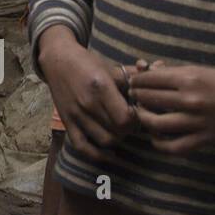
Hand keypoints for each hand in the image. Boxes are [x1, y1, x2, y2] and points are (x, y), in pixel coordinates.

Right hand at [39, 29, 136, 161]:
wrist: (57, 60)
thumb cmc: (87, 62)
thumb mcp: (111, 67)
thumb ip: (134, 76)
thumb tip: (158, 74)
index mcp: (101, 87)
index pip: (126, 118)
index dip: (137, 119)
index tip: (137, 112)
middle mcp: (88, 103)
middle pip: (119, 131)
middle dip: (130, 129)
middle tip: (131, 121)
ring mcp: (76, 115)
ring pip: (105, 140)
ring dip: (118, 138)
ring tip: (120, 129)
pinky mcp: (67, 122)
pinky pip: (83, 147)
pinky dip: (98, 155)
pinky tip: (110, 153)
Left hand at [130, 64, 214, 153]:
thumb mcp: (198, 70)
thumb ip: (171, 73)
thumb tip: (145, 72)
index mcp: (188, 78)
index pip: (148, 80)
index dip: (136, 81)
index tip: (133, 83)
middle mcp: (191, 100)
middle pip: (148, 99)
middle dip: (136, 97)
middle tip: (134, 96)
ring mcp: (197, 122)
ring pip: (155, 124)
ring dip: (143, 118)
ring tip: (142, 114)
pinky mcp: (205, 139)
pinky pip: (174, 147)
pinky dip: (159, 144)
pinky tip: (156, 137)